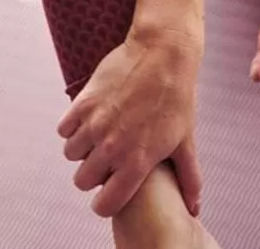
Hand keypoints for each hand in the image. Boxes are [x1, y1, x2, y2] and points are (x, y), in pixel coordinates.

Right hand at [56, 27, 202, 218]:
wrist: (164, 51)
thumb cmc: (178, 96)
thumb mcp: (186, 139)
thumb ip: (188, 177)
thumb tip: (195, 208)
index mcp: (137, 162)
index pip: (104, 206)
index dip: (107, 200)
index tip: (113, 187)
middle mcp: (112, 147)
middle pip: (82, 181)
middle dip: (93, 173)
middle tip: (108, 156)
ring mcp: (95, 124)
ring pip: (71, 154)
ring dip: (83, 147)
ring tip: (101, 133)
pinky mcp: (83, 102)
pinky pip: (64, 129)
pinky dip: (73, 126)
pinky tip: (91, 117)